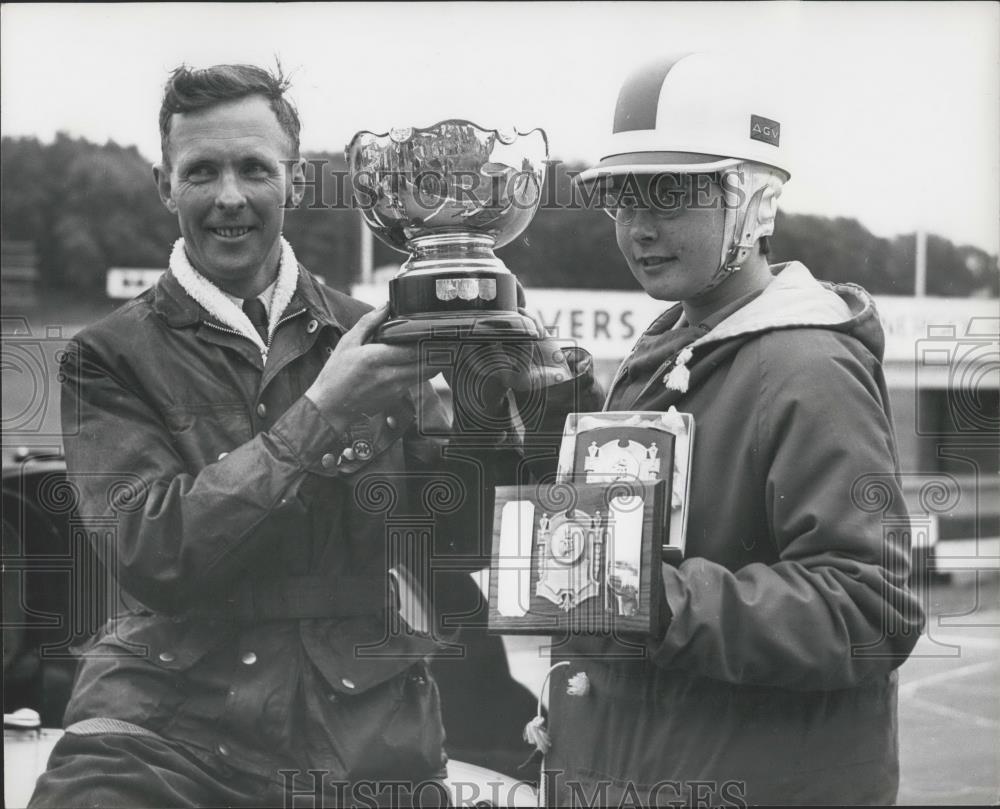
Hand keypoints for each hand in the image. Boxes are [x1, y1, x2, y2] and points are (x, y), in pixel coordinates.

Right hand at [305, 304, 436, 432]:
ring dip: (431, 361)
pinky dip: (420, 371)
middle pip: (426, 362)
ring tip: (432, 349)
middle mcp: (388, 375)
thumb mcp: (347, 342)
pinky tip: (416, 362)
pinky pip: (415, 381)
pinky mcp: (396, 397)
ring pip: (425, 374)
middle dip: (436, 350)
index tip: (434, 331)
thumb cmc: (336, 373)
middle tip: (440, 339)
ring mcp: (395, 389)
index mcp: (375, 358)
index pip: (413, 348)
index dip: (427, 340)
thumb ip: (368, 322)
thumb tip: (385, 306)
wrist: (331, 406)